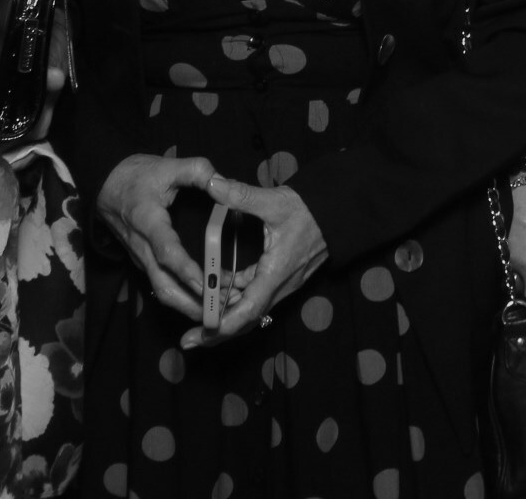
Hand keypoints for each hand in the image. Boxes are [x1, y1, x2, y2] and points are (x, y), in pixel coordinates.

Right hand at [95, 153, 216, 320]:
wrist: (105, 185)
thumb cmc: (136, 175)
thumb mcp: (166, 165)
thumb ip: (197, 170)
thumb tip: (223, 182)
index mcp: (147, 222)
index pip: (167, 252)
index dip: (187, 270)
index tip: (209, 284)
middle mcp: (142, 247)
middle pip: (164, 286)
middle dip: (193, 303)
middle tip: (225, 308)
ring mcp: (141, 258)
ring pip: (162, 292)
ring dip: (190, 306)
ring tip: (222, 309)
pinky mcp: (143, 263)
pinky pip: (162, 286)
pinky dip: (184, 298)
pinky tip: (207, 300)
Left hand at [181, 176, 328, 348]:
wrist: (337, 212)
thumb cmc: (309, 209)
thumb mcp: (274, 201)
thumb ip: (241, 195)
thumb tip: (212, 184)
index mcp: (276, 273)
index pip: (248, 310)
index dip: (223, 325)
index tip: (200, 333)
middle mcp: (278, 286)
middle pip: (245, 320)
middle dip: (216, 331)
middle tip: (188, 340)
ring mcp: (280, 284)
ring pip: (249, 309)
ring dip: (224, 314)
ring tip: (197, 314)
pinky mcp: (279, 278)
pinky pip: (254, 295)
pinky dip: (234, 296)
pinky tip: (219, 284)